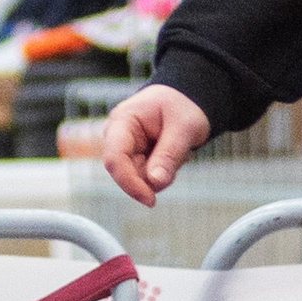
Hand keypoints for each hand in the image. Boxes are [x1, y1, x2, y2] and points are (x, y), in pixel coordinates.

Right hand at [102, 84, 211, 204]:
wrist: (186, 100)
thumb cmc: (183, 107)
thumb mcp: (184, 128)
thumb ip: (169, 155)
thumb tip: (155, 184)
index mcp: (122, 122)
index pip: (115, 158)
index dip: (129, 183)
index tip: (150, 200)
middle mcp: (118, 137)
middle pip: (126, 173)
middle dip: (155, 176)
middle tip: (181, 156)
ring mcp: (126, 149)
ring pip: (141, 178)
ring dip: (164, 172)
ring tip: (179, 148)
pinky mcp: (137, 159)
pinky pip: (150, 177)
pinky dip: (166, 171)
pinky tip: (175, 153)